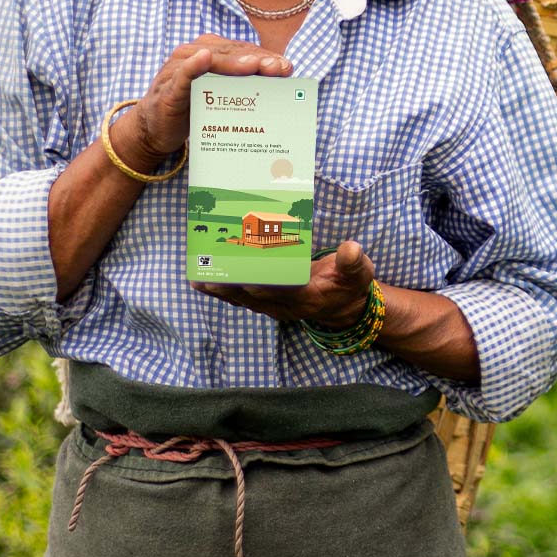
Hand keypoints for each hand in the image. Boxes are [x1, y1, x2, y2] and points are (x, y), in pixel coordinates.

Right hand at [110, 35, 291, 172]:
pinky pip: (181, 74)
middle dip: (257, 61)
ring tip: (255, 66)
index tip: (287, 68)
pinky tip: (203, 59)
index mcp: (210, 51)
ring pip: (211, 61)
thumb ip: (242, 86)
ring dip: (233, 63)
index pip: (242, 51)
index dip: (265, 57)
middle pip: (231, 54)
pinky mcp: (168, 88)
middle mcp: (194, 53)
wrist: (154, 129)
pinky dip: (192, 66)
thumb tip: (278, 84)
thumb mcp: (220, 96)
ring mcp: (179, 68)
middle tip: (279, 69)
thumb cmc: (192, 109)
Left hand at [192, 240, 373, 327]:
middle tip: (206, 271)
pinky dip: (221, 290)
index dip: (261, 283)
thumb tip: (352, 249)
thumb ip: (354, 263)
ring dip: (220, 288)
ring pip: (241, 298)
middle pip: (252, 295)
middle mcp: (284, 305)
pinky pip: (240, 298)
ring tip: (196, 277)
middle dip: (229, 283)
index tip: (243, 275)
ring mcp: (273, 306)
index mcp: (306, 296)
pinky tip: (201, 282)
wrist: (345, 307)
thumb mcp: (360, 273)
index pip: (279, 291)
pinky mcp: (267, 303)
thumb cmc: (351, 285)